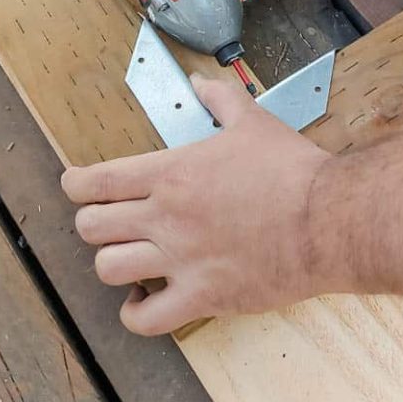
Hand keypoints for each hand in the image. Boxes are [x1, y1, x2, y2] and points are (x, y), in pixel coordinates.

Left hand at [61, 75, 342, 334]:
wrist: (327, 219)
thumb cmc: (292, 170)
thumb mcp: (253, 121)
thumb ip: (220, 99)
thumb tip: (201, 83)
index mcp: (172, 173)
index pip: (97, 181)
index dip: (75, 185)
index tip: (75, 186)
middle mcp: (166, 217)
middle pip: (92, 226)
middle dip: (93, 223)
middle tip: (109, 222)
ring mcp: (181, 260)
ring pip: (109, 269)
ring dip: (113, 264)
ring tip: (129, 258)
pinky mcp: (202, 297)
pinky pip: (145, 318)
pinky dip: (135, 312)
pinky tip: (144, 299)